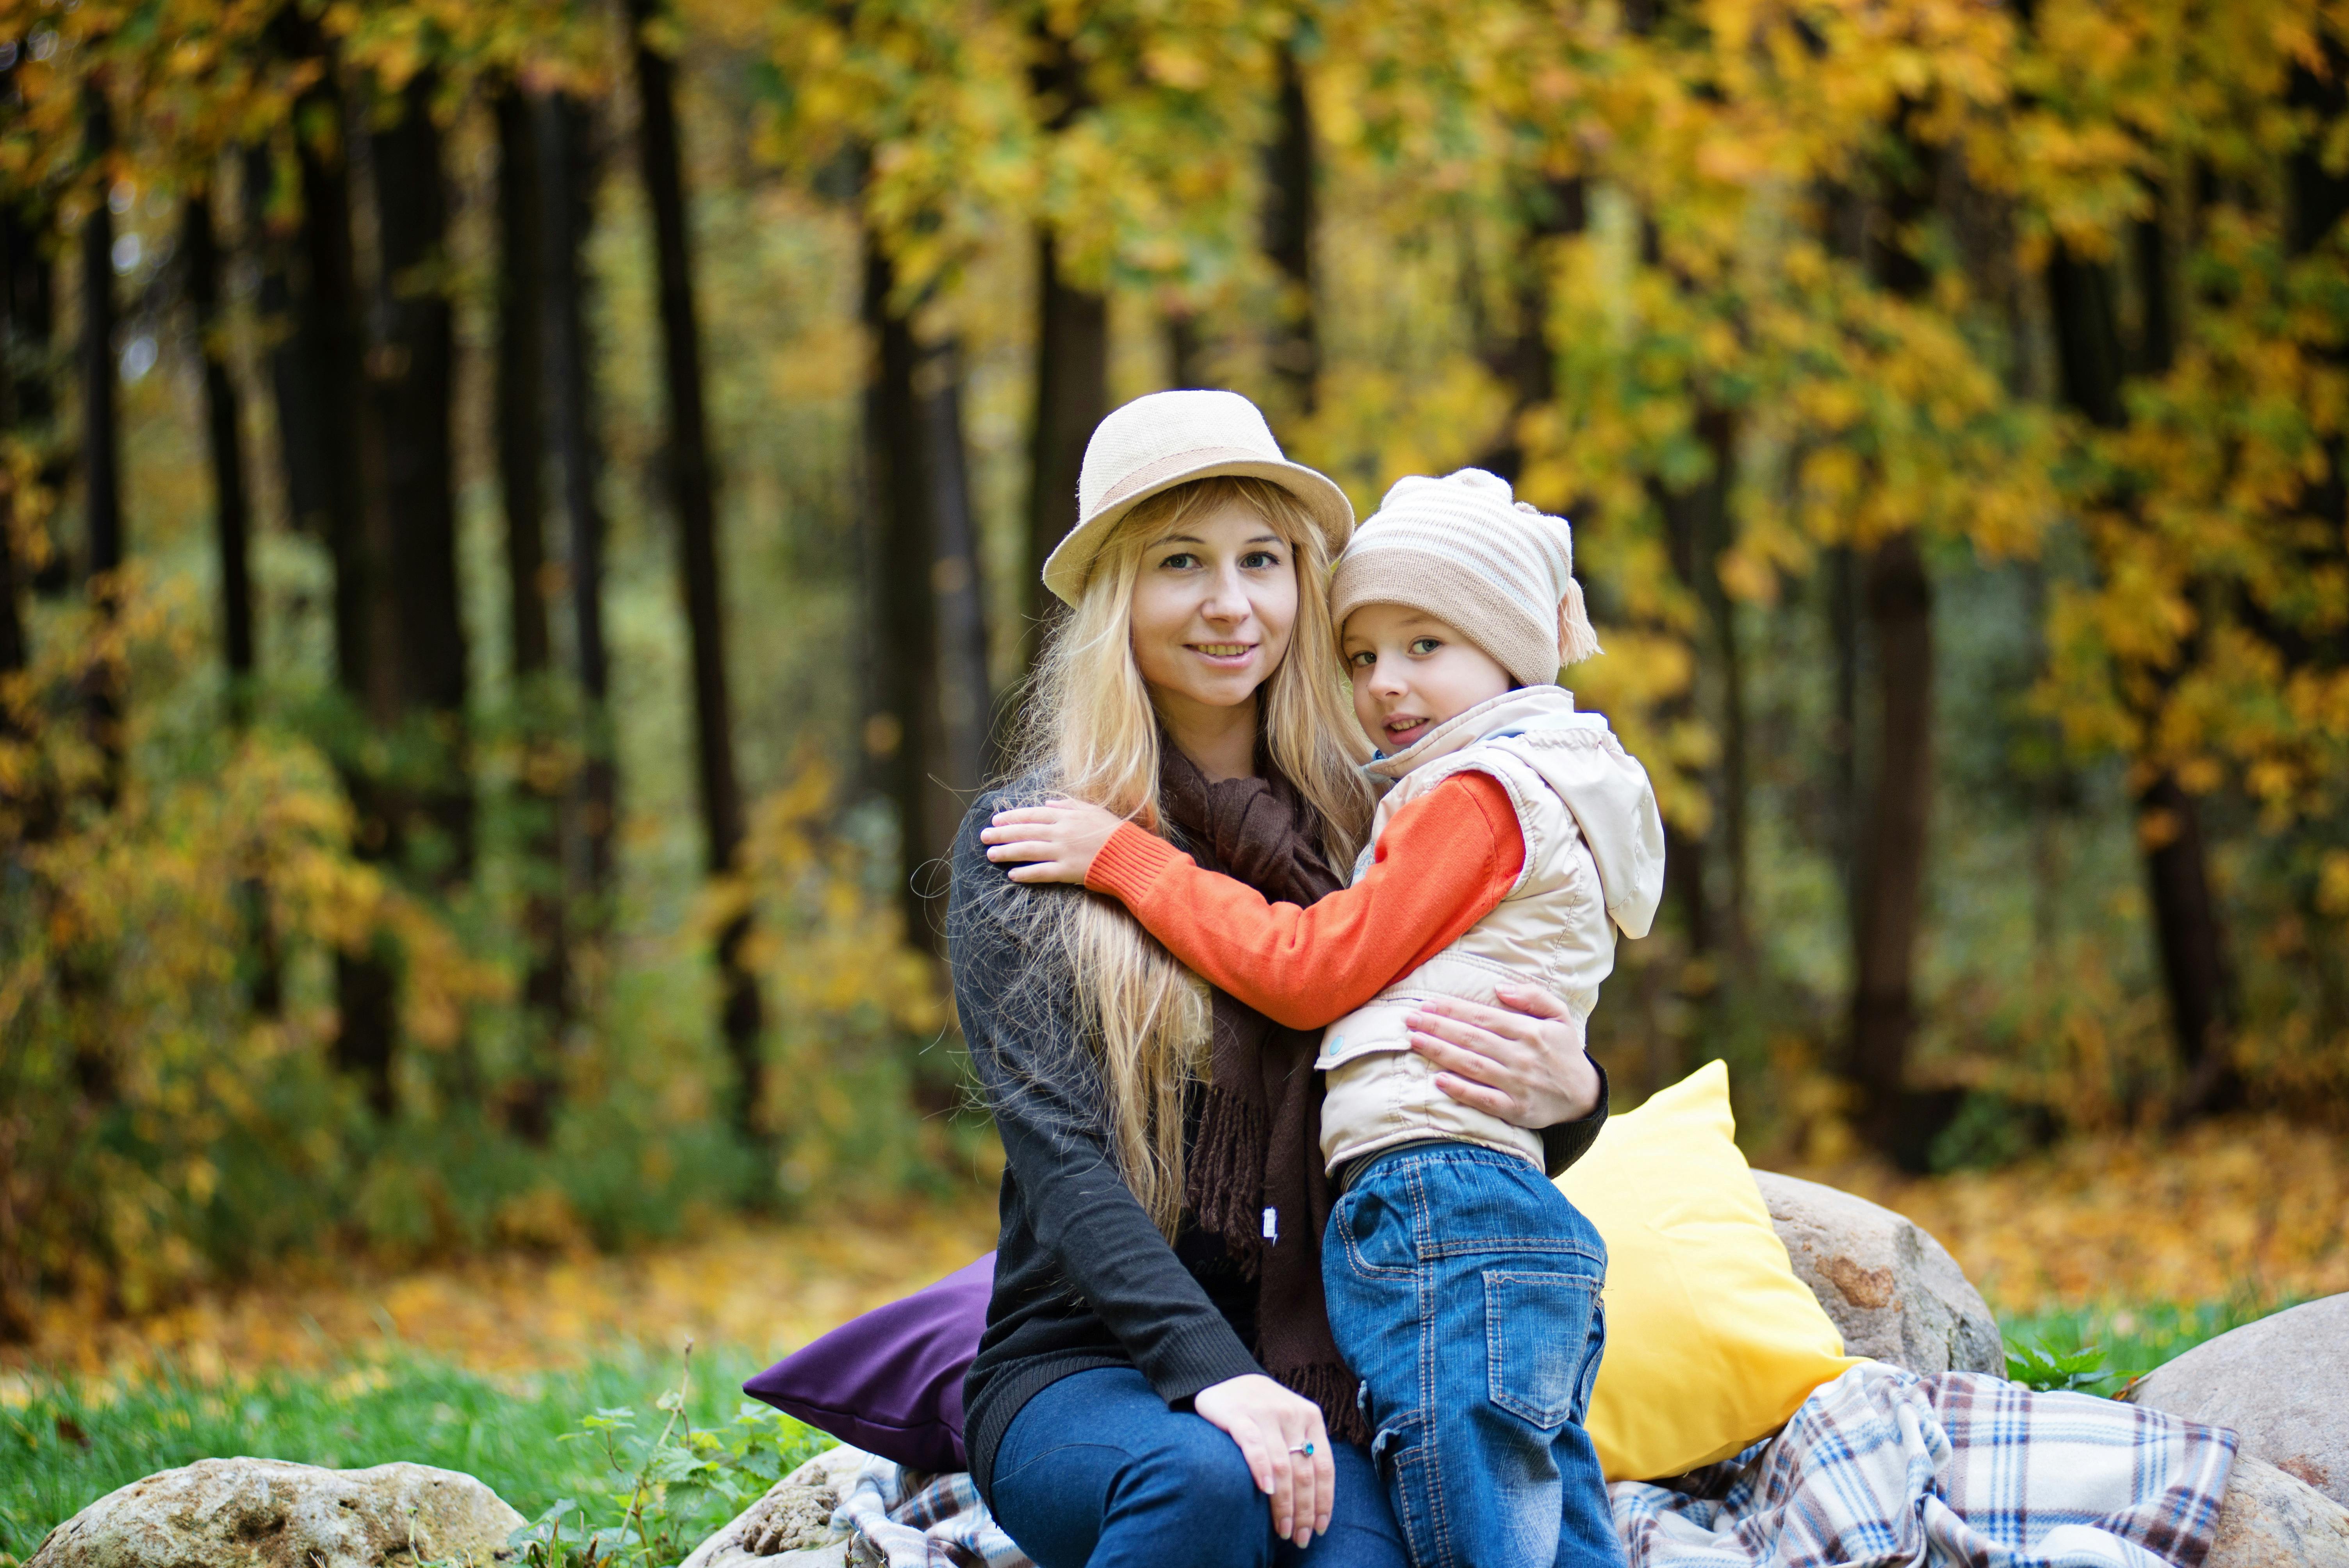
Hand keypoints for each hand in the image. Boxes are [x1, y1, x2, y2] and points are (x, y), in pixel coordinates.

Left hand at [980, 799, 1125, 883]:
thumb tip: (1048, 804)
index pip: (1032, 815)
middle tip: (984, 836)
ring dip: (1007, 852)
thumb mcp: (1093, 810)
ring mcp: (1062, 852)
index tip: (996, 819)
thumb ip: (1069, 805)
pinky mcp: (1067, 871)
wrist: (1130, 854)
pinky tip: (1012, 875)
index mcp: (1066, 816)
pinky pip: (1041, 872)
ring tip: (990, 854)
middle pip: (1024, 832)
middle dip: (1002, 834)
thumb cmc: (1114, 831)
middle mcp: (1060, 832)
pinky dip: (1025, 874)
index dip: (1012, 817)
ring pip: (1028, 850)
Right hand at [1191, 1373, 1334, 1548]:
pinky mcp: (1239, 1415)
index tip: (1320, 1528)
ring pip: (1282, 1466)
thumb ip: (1303, 1448)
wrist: (1224, 1374)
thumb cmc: (1261, 1408)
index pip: (1325, 1467)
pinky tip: (1266, 1491)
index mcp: (1311, 1417)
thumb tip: (1315, 1498)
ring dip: (1284, 1503)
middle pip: (1304, 1473)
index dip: (1324, 1501)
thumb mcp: (1290, 1421)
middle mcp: (1293, 1414)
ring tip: (1282, 1529)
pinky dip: (1262, 1470)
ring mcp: (1267, 1413)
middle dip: (1303, 1511)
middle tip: (1299, 1538)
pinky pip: (1254, 1446)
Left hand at [1406, 984, 1600, 1127]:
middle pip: (1472, 1039)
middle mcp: (1522, 1056)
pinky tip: (1438, 1080)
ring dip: (1441, 1053)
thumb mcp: (1559, 1016)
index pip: (1483, 1017)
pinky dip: (1461, 1090)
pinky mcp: (1515, 1110)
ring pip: (1473, 1066)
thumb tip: (1500, 988)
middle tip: (1409, 1019)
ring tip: (1414, 1041)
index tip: (1426, 1004)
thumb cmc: (1563, 1051)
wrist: (1583, 1096)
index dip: (1453, 1009)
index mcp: (1530, 1031)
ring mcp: (1517, 1084)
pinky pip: (1483, 1099)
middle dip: (1438, 1027)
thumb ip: (1533, 997)